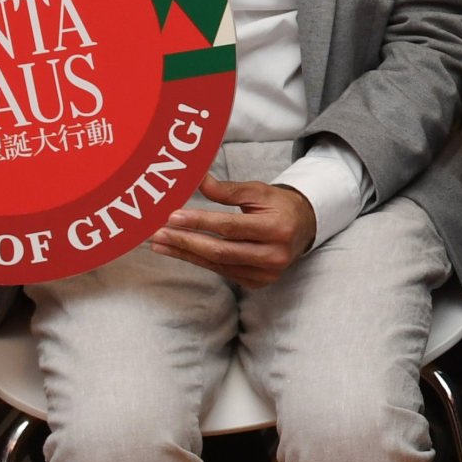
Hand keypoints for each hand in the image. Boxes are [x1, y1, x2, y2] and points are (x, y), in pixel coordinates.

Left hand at [158, 179, 314, 288]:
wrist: (303, 228)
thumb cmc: (278, 205)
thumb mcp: (258, 191)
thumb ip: (227, 189)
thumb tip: (197, 179)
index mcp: (277, 228)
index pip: (230, 227)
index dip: (200, 222)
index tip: (173, 216)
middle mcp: (274, 254)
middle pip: (221, 251)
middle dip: (186, 242)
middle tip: (158, 234)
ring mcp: (266, 273)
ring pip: (218, 264)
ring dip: (185, 254)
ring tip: (160, 244)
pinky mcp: (258, 282)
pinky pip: (222, 272)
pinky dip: (199, 261)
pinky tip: (180, 252)